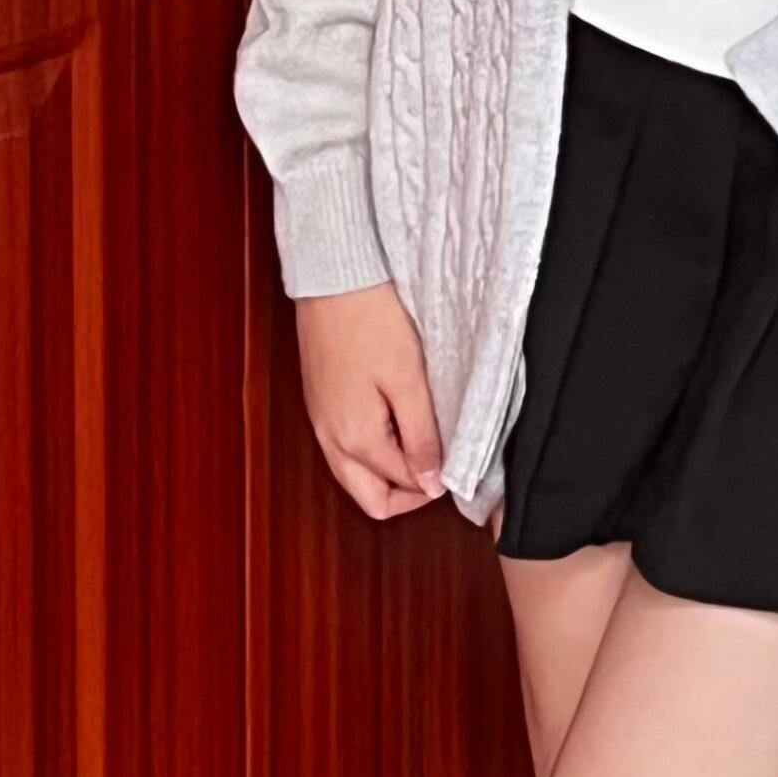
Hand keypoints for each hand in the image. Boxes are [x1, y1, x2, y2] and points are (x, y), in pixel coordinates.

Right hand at [294, 281, 450, 518]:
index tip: (458, 465)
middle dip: (406, 493)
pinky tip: (395, 425)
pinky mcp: (319, 405)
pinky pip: (343, 449)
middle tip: (439, 467)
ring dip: (388, 473)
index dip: (434, 483)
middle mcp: (329, 439)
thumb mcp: (409, 380)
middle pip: (368, 498)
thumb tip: (431, 484)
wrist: (333, 278)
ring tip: (421, 443)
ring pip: (354, 476)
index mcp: (354, 438)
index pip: (400, 486)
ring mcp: (320, 423)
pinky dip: (370, 452)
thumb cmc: (371, 320)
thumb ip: (421, 437)